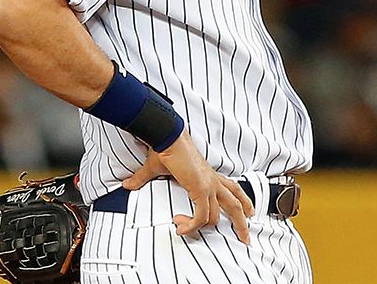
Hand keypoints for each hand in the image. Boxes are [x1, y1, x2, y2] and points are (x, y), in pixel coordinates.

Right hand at [122, 131, 254, 241]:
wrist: (167, 138)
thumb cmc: (165, 148)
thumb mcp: (156, 169)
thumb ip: (143, 179)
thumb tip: (129, 184)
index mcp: (209, 176)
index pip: (232, 189)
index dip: (242, 202)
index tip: (246, 214)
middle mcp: (213, 181)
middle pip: (236, 204)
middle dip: (241, 224)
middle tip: (245, 238)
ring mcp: (209, 185)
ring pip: (220, 214)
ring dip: (203, 228)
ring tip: (185, 231)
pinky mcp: (201, 189)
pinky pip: (201, 216)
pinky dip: (191, 225)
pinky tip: (180, 226)